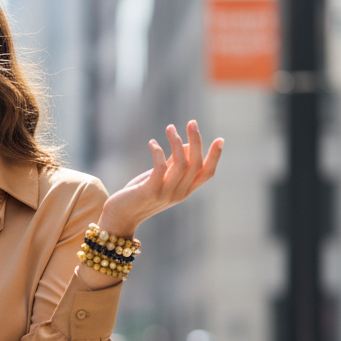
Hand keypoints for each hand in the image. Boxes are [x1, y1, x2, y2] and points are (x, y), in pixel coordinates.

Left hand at [97, 120, 223, 236]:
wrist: (120, 218)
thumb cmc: (139, 195)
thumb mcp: (161, 179)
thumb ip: (174, 164)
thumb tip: (187, 144)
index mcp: (185, 191)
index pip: (207, 173)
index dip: (215, 157)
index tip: (220, 139)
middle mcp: (179, 193)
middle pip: (196, 164)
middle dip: (196, 140)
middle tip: (191, 122)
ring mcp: (166, 194)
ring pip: (181, 163)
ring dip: (176, 141)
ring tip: (169, 128)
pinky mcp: (150, 191)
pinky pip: (160, 167)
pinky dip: (158, 151)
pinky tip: (152, 143)